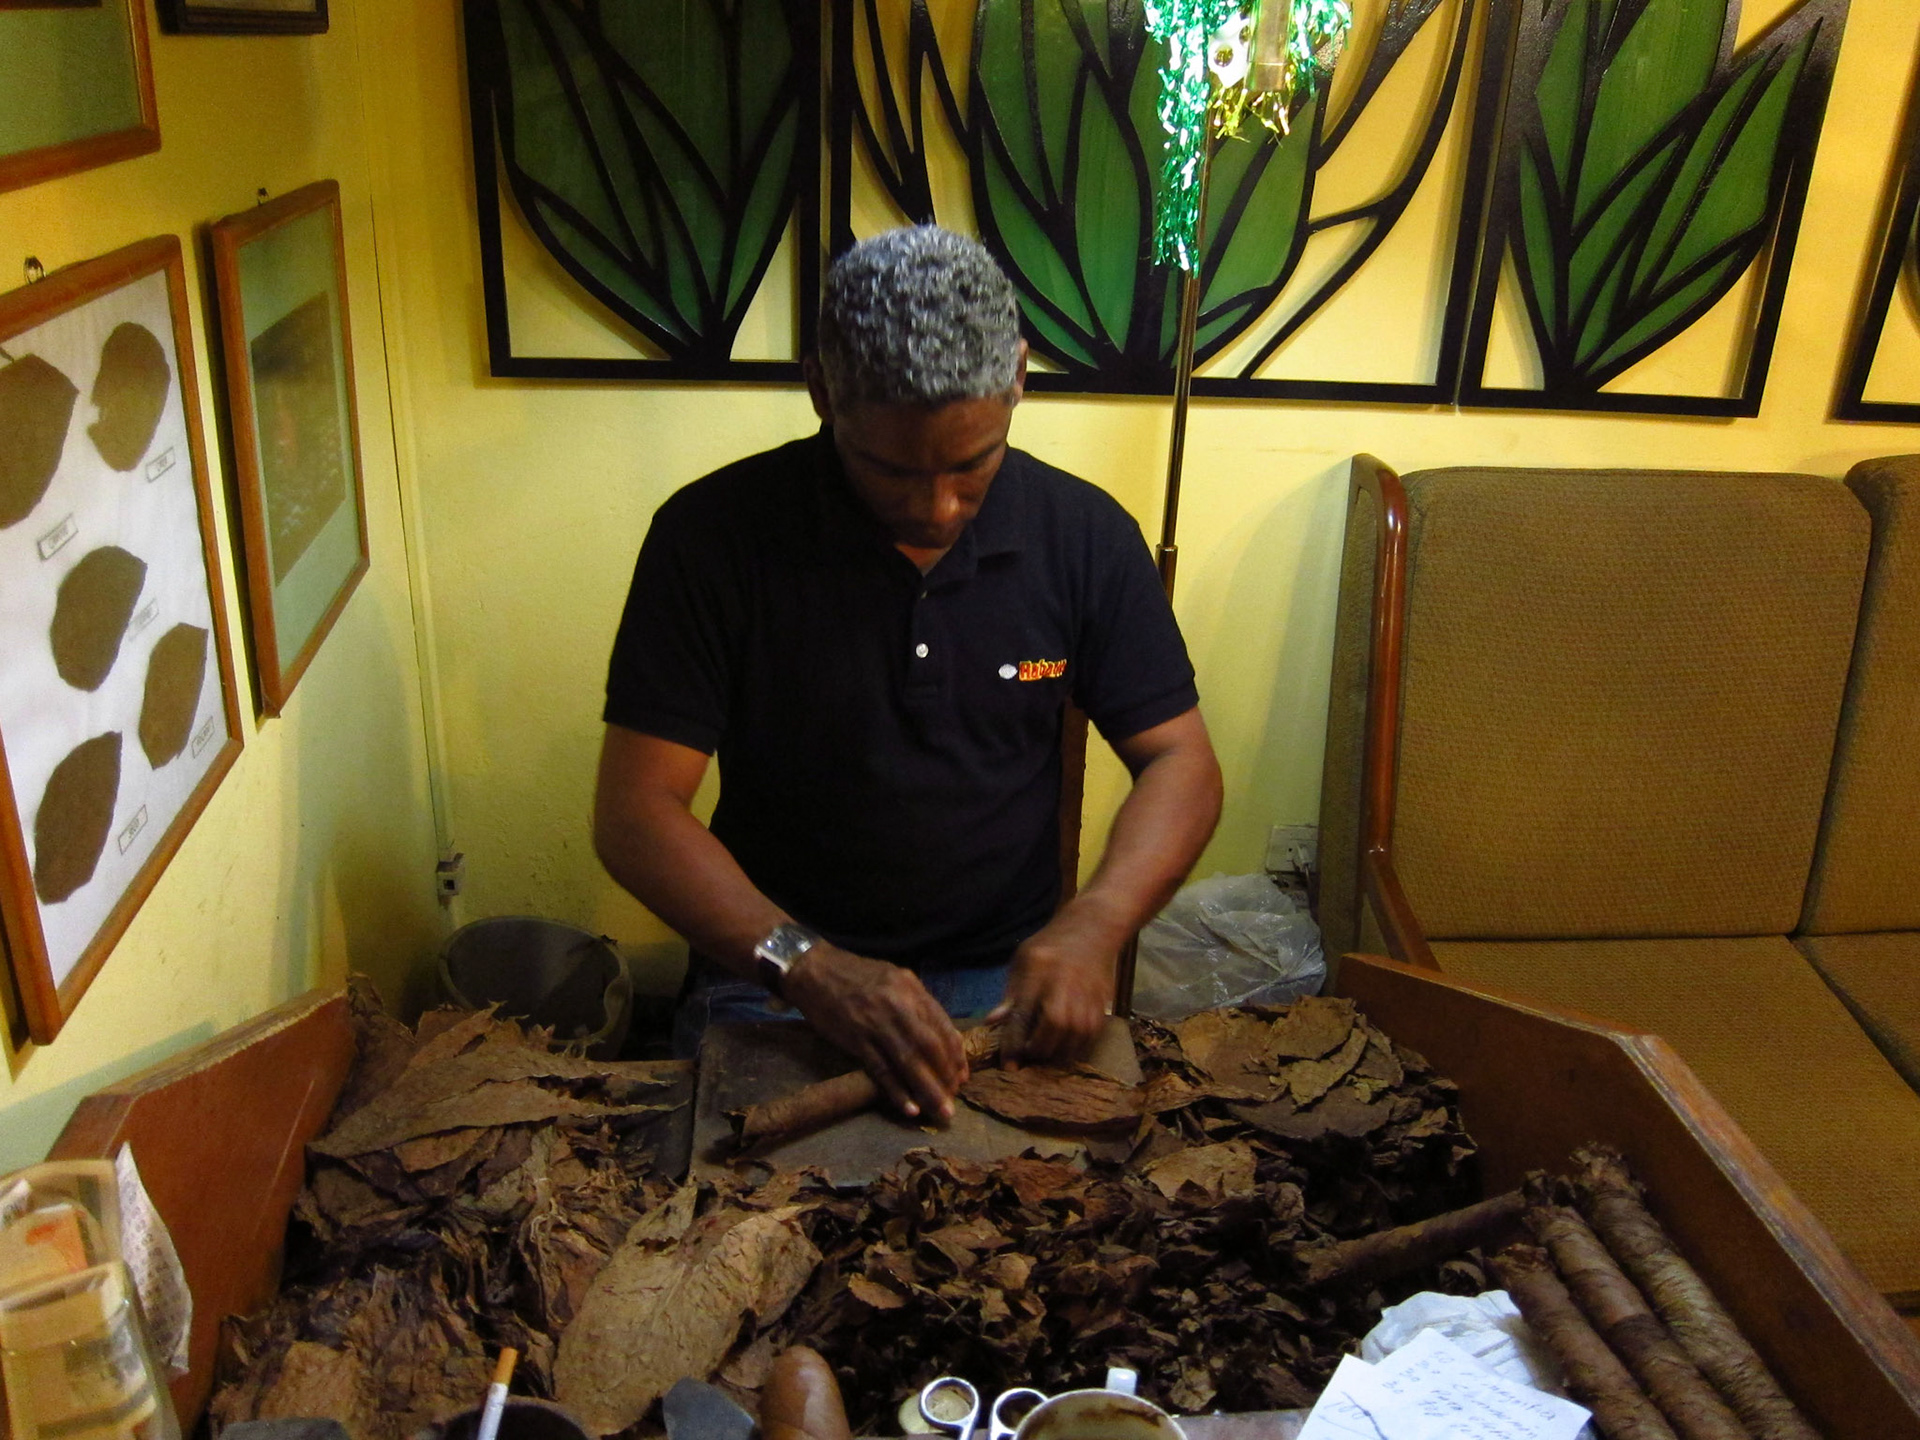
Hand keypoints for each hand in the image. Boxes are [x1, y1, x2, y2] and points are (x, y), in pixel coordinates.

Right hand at [783, 945, 968, 1120]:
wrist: (814, 970)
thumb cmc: (856, 975)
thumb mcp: (893, 978)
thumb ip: (916, 1003)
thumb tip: (937, 1034)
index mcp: (911, 988)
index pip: (943, 1026)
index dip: (956, 1056)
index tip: (962, 1077)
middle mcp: (898, 1005)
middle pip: (930, 1047)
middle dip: (946, 1077)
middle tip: (952, 1100)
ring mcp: (876, 1023)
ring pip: (909, 1062)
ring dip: (928, 1090)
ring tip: (941, 1112)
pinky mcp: (855, 1039)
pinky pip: (880, 1069)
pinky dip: (896, 1091)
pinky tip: (909, 1108)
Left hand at [990, 905, 1122, 1063]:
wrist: (1092, 928)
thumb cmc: (1050, 946)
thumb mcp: (1022, 961)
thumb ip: (1010, 994)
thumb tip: (992, 1022)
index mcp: (1038, 970)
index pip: (1023, 1013)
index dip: (1014, 1043)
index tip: (1009, 1066)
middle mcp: (1064, 982)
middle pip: (1054, 1024)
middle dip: (1040, 1047)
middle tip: (1030, 1054)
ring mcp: (1086, 992)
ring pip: (1075, 1032)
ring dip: (1059, 1051)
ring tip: (1047, 1053)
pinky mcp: (1101, 1001)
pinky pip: (1091, 1033)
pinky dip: (1078, 1046)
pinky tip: (1066, 1047)